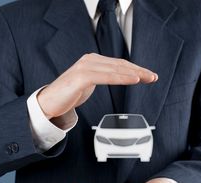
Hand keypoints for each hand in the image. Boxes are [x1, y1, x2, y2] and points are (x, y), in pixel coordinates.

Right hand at [37, 53, 157, 118]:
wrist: (48, 103)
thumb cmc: (66, 95)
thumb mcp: (87, 84)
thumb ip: (99, 78)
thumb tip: (114, 79)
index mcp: (91, 61)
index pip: (118, 63)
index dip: (135, 68)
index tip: (148, 74)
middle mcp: (89, 60)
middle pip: (119, 64)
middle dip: (139, 70)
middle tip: (153, 76)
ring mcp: (84, 67)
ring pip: (115, 69)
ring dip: (134, 74)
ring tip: (147, 78)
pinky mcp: (81, 76)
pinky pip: (106, 76)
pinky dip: (121, 78)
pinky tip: (133, 79)